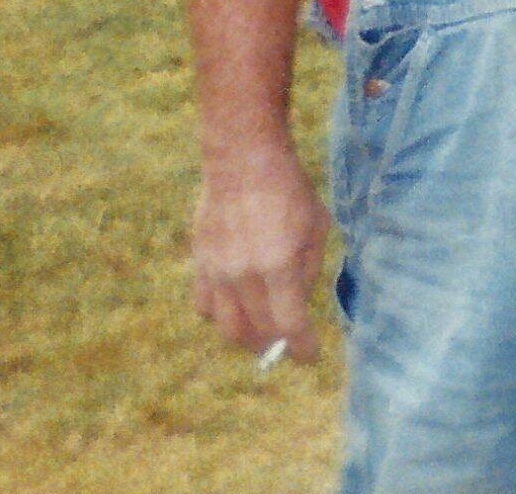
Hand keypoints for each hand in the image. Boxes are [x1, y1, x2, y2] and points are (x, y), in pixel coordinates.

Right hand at [191, 140, 328, 363]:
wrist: (242, 160)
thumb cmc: (288, 189)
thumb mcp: (316, 225)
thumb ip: (308, 268)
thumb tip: (298, 301)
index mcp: (279, 265)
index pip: (289, 325)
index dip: (301, 347)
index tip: (309, 355)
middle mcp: (244, 274)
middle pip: (257, 331)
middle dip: (275, 345)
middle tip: (285, 346)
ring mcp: (217, 270)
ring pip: (226, 327)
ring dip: (245, 339)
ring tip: (259, 337)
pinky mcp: (200, 262)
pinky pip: (203, 305)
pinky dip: (219, 316)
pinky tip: (233, 310)